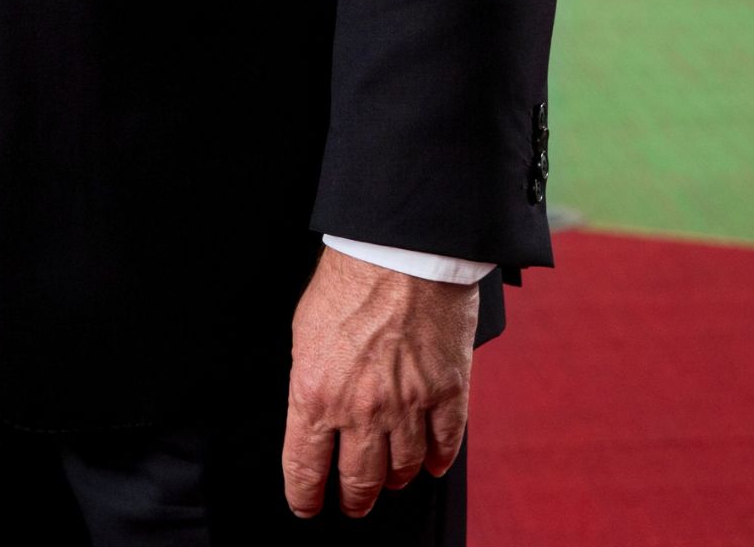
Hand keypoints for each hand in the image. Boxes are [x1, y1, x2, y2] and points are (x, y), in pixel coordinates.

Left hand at [280, 247, 478, 518]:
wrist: (401, 247)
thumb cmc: (349, 280)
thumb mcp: (305, 334)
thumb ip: (310, 382)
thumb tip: (314, 414)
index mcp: (315, 396)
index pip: (304, 470)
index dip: (306, 498)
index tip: (308, 507)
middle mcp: (361, 411)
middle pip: (359, 480)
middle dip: (354, 500)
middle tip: (354, 504)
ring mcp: (409, 405)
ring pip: (404, 469)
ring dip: (396, 480)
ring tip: (393, 480)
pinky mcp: (448, 391)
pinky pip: (446, 444)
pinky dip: (439, 460)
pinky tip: (433, 464)